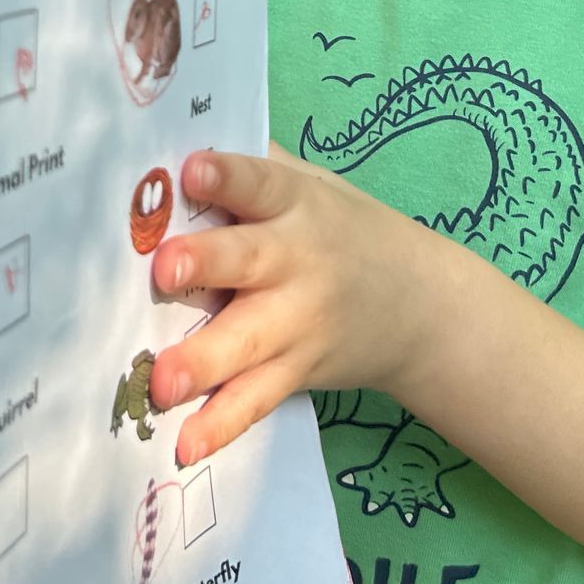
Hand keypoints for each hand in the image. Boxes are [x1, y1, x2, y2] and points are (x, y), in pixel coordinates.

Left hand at [148, 141, 433, 465]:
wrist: (423, 307)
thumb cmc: (342, 230)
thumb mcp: (312, 184)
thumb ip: (252, 167)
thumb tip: (170, 137)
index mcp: (297, 206)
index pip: (261, 184)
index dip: (228, 177)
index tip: (193, 172)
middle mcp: (298, 263)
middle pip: (249, 261)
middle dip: (206, 264)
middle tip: (163, 271)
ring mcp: (298, 324)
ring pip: (247, 343)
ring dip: (202, 363)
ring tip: (160, 383)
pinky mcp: (295, 371)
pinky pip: (255, 400)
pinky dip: (222, 426)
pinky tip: (186, 446)